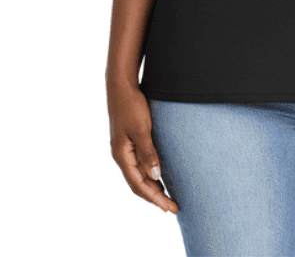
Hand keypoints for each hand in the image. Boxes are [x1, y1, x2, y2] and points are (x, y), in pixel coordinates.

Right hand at [108, 81, 179, 214]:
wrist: (121, 86)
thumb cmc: (132, 106)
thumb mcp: (142, 129)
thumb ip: (148, 153)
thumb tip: (155, 177)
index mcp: (122, 155)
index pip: (139, 185)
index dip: (154, 198)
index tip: (169, 208)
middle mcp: (121, 155)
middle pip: (138, 184)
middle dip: (155, 198)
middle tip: (173, 208)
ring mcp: (124, 149)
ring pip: (138, 176)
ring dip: (152, 188)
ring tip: (167, 198)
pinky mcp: (129, 141)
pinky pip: (139, 165)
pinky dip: (149, 175)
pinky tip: (159, 176)